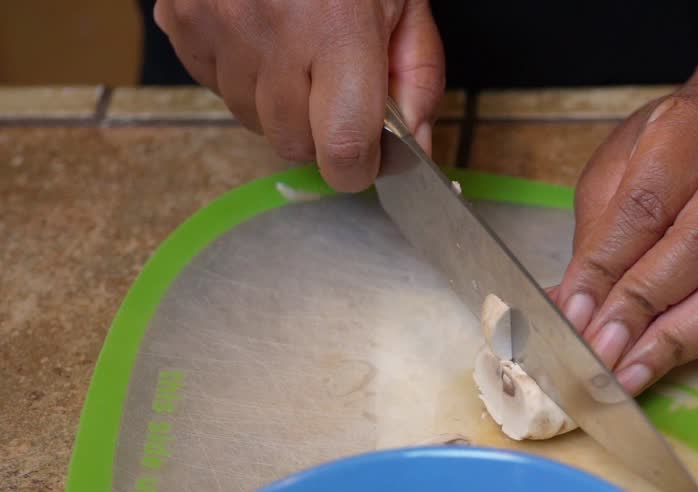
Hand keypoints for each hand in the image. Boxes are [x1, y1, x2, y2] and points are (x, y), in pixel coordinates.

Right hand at [154, 0, 444, 190]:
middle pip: (293, 145)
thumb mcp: (406, 4)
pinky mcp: (179, 19)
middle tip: (336, 83)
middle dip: (321, 133)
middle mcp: (271, 32)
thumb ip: (416, 81)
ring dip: (278, 103)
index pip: (342, 148)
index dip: (359, 167)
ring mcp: (216, 26)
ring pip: (251, 120)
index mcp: (339, 31)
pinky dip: (240, 73)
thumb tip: (416, 152)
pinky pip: (212, 84)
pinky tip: (262, 33)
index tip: (368, 157)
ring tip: (297, 47)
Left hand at [553, 81, 697, 394]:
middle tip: (598, 351)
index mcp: (696, 126)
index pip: (648, 204)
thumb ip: (598, 233)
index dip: (608, 265)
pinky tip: (660, 362)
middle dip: (641, 307)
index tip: (574, 313)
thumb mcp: (619, 165)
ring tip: (628, 374)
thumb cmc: (672, 144)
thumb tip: (567, 305)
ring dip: (676, 338)